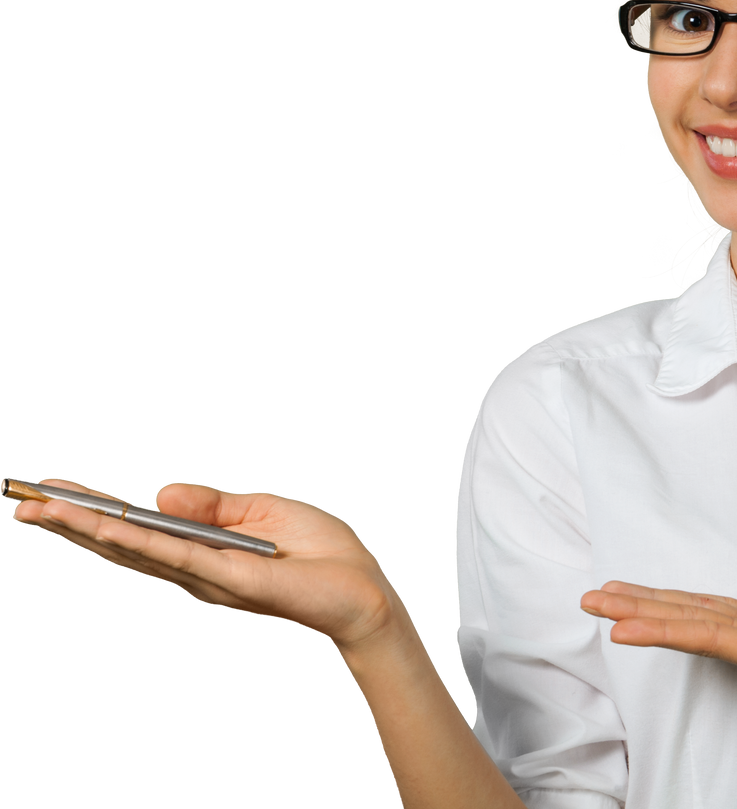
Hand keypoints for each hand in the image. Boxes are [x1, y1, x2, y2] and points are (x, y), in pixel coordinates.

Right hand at [10, 477, 403, 653]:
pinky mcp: (228, 579)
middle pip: (116, 545)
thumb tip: (157, 491)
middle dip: (65, 523)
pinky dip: (136, 541)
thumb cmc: (320, 551)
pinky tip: (102, 528)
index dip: (88, 510)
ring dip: (83, 530)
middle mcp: (191, 571)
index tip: (44, 487)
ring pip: (133, 550)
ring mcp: (205, 578)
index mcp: (198, 550)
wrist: (364, 587)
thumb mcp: (262, 509)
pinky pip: (174, 557)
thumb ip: (209, 502)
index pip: (132, 527)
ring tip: (37, 510)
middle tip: (15, 500)